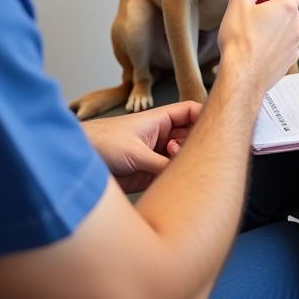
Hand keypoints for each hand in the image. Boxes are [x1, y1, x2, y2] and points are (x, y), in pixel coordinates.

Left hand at [83, 101, 201, 193]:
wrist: (79, 162)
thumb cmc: (102, 143)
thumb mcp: (136, 152)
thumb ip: (162, 164)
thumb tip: (186, 176)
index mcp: (160, 119)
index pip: (191, 112)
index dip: (206, 117)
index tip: (219, 130)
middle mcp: (162, 136)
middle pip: (190, 136)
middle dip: (197, 146)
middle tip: (198, 159)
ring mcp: (156, 155)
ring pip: (182, 158)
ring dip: (186, 165)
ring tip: (184, 173)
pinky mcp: (148, 174)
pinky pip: (169, 176)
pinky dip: (176, 180)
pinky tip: (178, 186)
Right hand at [217, 0, 298, 94]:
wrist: (242, 76)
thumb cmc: (239, 41)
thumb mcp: (238, 2)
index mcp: (288, 7)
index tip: (255, 4)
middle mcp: (297, 25)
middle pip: (286, 10)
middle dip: (271, 12)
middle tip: (250, 20)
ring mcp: (295, 44)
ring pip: (284, 29)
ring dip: (272, 30)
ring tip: (252, 38)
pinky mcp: (291, 60)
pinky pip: (283, 46)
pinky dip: (273, 46)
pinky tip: (257, 51)